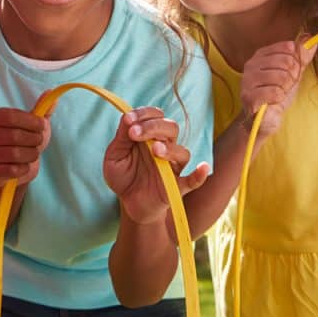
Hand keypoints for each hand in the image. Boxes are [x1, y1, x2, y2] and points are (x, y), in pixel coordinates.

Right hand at [0, 108, 49, 184]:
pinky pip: (12, 170)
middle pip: (13, 135)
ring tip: (34, 153)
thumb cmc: (26, 141)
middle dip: (33, 139)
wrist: (17, 165)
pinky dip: (24, 168)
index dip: (30, 121)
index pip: (10, 116)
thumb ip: (42, 109)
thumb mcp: (34, 124)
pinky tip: (24, 165)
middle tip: (39, 141)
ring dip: (31, 154)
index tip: (42, 125)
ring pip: (14, 154)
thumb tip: (50, 93)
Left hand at [104, 108, 209, 224]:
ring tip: (154, 150)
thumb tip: (127, 117)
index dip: (143, 114)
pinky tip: (203, 168)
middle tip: (134, 133)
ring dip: (170, 148)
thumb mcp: (114, 155)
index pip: (155, 116)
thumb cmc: (123, 175)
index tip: (128, 120)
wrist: (128, 202)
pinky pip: (193, 180)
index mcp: (151, 135)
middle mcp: (165, 146)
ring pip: (182, 151)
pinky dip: (199, 174)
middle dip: (153, 126)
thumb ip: (121, 137)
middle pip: (170, 128)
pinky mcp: (177, 186)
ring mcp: (172, 166)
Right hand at [238, 41, 314, 139]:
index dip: (296, 62)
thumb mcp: (293, 73)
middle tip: (284, 87)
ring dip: (285, 89)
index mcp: (261, 54)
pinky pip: (275, 92)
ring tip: (277, 94)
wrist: (265, 118)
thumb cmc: (277, 93)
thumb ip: (302, 56)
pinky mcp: (248, 96)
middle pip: (287, 62)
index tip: (290, 73)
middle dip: (292, 78)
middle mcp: (251, 64)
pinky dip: (279, 99)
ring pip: (282, 77)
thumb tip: (312, 39)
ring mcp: (247, 80)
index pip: (288, 48)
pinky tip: (272, 102)